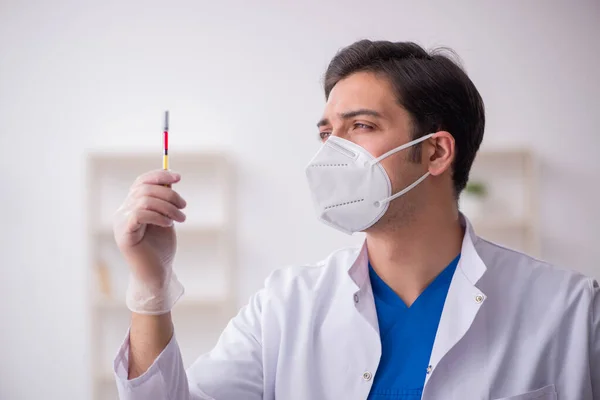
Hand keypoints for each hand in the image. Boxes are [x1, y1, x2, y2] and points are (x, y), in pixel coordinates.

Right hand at [113, 169, 186, 293]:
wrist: (157, 273)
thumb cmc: (161, 247)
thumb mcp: (165, 218)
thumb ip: (164, 201)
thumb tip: (170, 180)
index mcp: (132, 205)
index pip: (141, 181)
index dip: (159, 175)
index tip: (178, 177)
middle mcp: (123, 211)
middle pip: (145, 189)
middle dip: (169, 195)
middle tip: (184, 206)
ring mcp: (121, 223)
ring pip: (145, 200)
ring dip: (168, 206)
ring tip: (180, 218)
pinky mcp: (124, 234)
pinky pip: (139, 214)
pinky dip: (158, 216)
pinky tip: (168, 224)